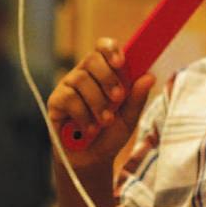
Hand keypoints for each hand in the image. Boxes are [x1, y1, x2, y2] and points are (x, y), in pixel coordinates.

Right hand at [47, 38, 154, 169]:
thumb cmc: (110, 134)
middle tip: (118, 98)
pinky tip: (89, 129)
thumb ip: (137, 98)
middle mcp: (83, 74)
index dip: (110, 49)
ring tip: (105, 121)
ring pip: (81, 79)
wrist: (92, 160)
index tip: (121, 62)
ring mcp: (68, 86)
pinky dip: (83, 115)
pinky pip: (69, 98)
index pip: (103, 47)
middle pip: (91, 59)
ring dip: (97, 102)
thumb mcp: (129, 117)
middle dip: (107, 78)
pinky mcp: (56, 101)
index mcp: (103, 71)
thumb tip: (149, 77)